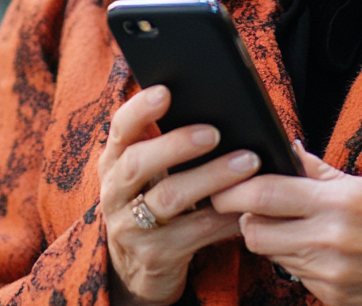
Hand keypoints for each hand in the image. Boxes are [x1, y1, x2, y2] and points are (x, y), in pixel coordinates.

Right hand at [100, 85, 264, 305]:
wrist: (136, 269)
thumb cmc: (152, 204)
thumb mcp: (145, 175)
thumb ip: (161, 143)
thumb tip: (210, 103)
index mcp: (114, 163)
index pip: (119, 129)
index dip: (139, 110)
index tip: (164, 91)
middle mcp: (115, 193)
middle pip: (138, 163)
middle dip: (176, 144)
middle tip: (214, 132)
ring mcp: (131, 227)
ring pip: (170, 198)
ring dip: (211, 177)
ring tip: (247, 163)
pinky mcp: (156, 255)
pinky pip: (196, 233)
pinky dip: (225, 217)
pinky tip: (248, 205)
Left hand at [211, 142, 361, 305]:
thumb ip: (322, 173)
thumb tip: (287, 151)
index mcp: (342, 202)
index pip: (263, 194)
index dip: (234, 189)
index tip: (227, 183)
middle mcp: (332, 240)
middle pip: (254, 232)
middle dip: (248, 219)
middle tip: (262, 207)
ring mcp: (332, 276)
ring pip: (273, 256)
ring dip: (275, 240)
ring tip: (301, 227)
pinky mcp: (335, 300)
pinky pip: (298, 277)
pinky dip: (300, 263)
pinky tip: (325, 252)